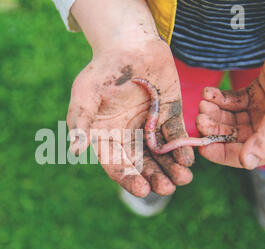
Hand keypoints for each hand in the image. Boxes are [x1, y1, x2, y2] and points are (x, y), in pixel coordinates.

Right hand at [68, 39, 193, 196]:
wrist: (129, 44)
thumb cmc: (103, 69)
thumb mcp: (85, 94)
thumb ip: (81, 122)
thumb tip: (76, 150)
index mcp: (107, 137)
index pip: (117, 164)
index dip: (128, 178)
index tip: (141, 189)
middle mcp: (129, 137)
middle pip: (142, 165)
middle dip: (155, 178)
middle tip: (167, 188)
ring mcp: (150, 128)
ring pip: (161, 155)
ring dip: (172, 169)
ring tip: (183, 179)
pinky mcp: (168, 116)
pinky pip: (176, 136)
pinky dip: (182, 149)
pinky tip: (188, 160)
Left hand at [196, 7, 264, 168]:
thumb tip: (246, 163)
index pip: (248, 155)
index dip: (223, 153)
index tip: (202, 147)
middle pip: (235, 137)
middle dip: (215, 128)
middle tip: (199, 118)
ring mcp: (264, 111)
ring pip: (231, 118)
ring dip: (215, 112)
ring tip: (203, 102)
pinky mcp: (257, 94)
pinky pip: (233, 101)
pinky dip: (220, 98)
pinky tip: (208, 92)